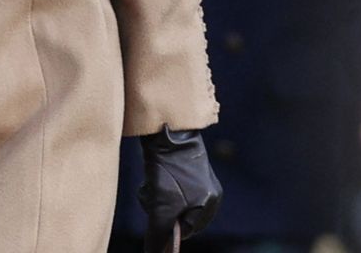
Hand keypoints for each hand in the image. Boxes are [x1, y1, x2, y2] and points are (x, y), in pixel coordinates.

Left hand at [137, 126, 220, 248]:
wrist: (166, 130)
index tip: (152, 224)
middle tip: (150, 198)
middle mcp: (207, 191)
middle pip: (177, 213)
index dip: (167, 229)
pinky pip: (166, 184)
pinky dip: (155, 183)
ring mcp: (196, 177)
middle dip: (160, 209)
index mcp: (210, 203)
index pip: (187, 228)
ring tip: (149, 185)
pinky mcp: (182, 165)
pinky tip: (150, 174)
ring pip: (168, 198)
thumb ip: (158, 231)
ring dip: (155, 196)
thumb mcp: (162, 204)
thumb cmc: (169, 170)